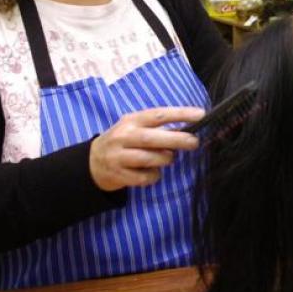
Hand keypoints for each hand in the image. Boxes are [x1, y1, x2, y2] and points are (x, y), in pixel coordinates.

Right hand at [89, 106, 203, 191]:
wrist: (92, 162)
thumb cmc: (123, 142)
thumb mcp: (135, 129)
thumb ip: (157, 129)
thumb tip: (187, 131)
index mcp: (131, 121)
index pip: (158, 114)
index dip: (180, 114)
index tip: (200, 114)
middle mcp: (123, 136)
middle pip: (152, 138)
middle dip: (177, 139)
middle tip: (194, 142)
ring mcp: (118, 156)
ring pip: (149, 158)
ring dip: (165, 159)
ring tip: (168, 158)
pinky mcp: (118, 174)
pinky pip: (144, 177)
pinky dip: (154, 176)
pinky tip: (152, 172)